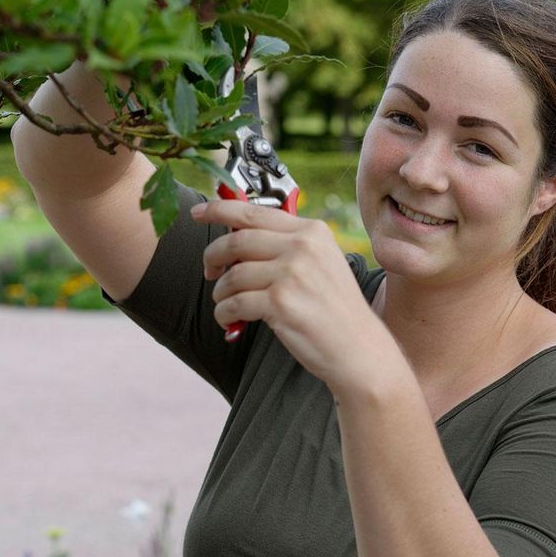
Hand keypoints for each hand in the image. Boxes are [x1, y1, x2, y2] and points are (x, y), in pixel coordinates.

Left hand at [191, 199, 396, 391]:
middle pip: (237, 240)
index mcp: (312, 231)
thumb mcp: (321, 262)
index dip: (219, 209)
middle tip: (209, 270)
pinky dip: (224, 313)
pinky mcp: (280, 303)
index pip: (255, 212)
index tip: (197, 211)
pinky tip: (230, 320)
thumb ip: (286, 244)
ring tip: (225, 303)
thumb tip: (237, 237)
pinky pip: (233, 303)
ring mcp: (291, 274)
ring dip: (220, 291)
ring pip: (232, 275)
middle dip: (213, 255)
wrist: (358, 347)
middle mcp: (302, 247)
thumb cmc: (335, 308)